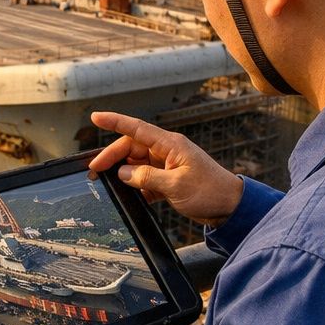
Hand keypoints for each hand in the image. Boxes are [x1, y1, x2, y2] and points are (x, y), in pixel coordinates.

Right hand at [89, 110, 242, 225]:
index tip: (95, 117)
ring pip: (136, 164)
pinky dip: (137, 186)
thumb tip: (123, 173)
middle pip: (132, 147)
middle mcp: (167, 151)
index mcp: (170, 144)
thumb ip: (147, 177)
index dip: (114, 121)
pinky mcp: (169, 179)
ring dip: (123, 174)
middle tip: (95, 171)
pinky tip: (131, 196)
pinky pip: (145, 178)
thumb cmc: (210, 191)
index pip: (136, 129)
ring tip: (108, 184)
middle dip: (112, 157)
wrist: (230, 207)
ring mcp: (168, 165)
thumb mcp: (175, 185)